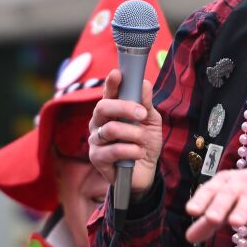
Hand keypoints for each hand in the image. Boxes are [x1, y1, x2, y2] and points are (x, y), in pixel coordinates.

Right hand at [88, 69, 162, 195]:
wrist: (145, 172)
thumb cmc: (144, 143)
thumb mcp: (150, 121)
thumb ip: (146, 103)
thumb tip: (144, 83)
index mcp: (111, 111)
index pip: (108, 93)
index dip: (111, 83)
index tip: (117, 74)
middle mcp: (99, 123)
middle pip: (103, 107)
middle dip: (125, 107)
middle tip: (142, 113)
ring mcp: (95, 141)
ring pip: (110, 130)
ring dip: (133, 134)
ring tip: (143, 141)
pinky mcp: (97, 159)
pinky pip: (113, 150)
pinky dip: (132, 151)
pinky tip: (138, 154)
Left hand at [184, 166, 246, 243]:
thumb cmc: (241, 194)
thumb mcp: (223, 205)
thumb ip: (206, 222)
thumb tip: (188, 238)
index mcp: (222, 182)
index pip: (209, 190)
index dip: (200, 200)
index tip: (191, 211)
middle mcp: (239, 183)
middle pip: (228, 193)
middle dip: (219, 205)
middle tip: (211, 218)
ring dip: (242, 210)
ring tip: (235, 223)